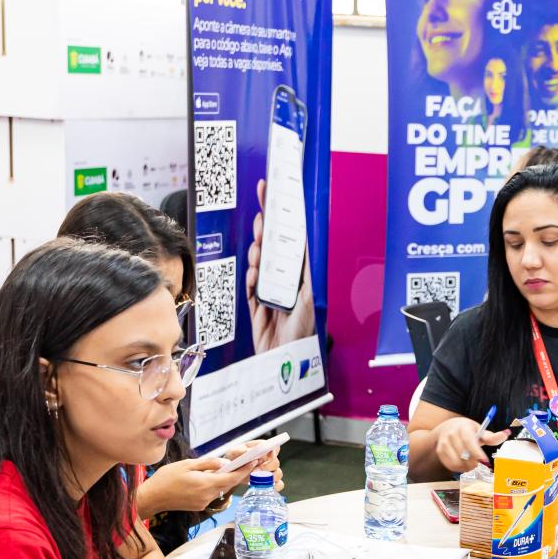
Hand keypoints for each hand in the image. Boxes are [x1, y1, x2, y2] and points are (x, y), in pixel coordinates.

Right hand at [140, 457, 262, 516]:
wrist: (152, 498)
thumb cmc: (166, 479)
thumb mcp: (187, 465)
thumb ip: (208, 464)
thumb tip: (224, 463)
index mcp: (206, 484)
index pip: (232, 477)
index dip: (245, 469)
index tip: (254, 461)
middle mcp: (207, 496)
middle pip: (229, 484)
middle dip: (239, 473)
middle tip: (248, 461)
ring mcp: (203, 502)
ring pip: (221, 489)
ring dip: (226, 479)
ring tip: (232, 467)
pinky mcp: (199, 506)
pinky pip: (212, 494)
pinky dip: (215, 485)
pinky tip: (214, 477)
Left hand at [231, 442, 284, 487]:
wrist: (232, 472)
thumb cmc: (235, 459)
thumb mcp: (232, 452)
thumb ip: (238, 451)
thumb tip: (246, 452)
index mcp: (264, 449)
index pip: (274, 448)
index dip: (273, 451)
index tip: (268, 454)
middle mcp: (270, 460)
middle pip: (276, 463)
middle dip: (266, 466)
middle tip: (256, 470)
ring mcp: (272, 471)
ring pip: (278, 474)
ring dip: (268, 477)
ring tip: (256, 479)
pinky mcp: (272, 482)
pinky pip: (279, 484)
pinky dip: (274, 486)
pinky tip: (264, 486)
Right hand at [246, 178, 318, 353]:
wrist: (285, 359)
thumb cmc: (303, 333)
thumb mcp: (307, 300)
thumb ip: (301, 277)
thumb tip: (298, 250)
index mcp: (297, 274)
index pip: (289, 241)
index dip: (282, 220)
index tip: (277, 199)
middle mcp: (282, 279)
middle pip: (270, 247)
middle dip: (265, 231)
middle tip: (262, 218)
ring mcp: (267, 289)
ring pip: (258, 263)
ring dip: (258, 254)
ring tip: (259, 249)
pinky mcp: (255, 303)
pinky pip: (250, 285)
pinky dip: (251, 277)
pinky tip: (254, 272)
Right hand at [431, 416, 507, 473]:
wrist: (447, 428)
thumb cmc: (467, 430)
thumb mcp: (479, 431)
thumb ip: (492, 436)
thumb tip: (506, 434)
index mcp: (463, 427)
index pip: (469, 441)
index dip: (477, 452)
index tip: (485, 461)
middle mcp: (451, 434)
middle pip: (463, 454)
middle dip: (474, 462)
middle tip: (480, 464)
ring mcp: (444, 442)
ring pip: (456, 462)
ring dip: (466, 467)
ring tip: (472, 465)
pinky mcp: (440, 451)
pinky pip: (450, 465)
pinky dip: (458, 468)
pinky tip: (463, 465)